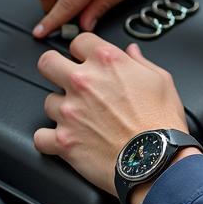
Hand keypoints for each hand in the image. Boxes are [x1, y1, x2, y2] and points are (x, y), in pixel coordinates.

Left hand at [34, 33, 189, 200]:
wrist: (158, 162)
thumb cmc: (162, 124)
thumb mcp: (161, 81)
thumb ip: (140, 62)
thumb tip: (131, 52)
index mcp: (106, 61)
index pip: (78, 41)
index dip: (83, 52)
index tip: (86, 61)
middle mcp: (83, 82)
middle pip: (47, 62)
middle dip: (54, 69)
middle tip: (65, 80)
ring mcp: (69, 111)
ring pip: (47, 102)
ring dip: (60, 110)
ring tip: (80, 120)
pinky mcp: (63, 140)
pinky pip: (40, 137)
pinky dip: (50, 141)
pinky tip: (64, 140)